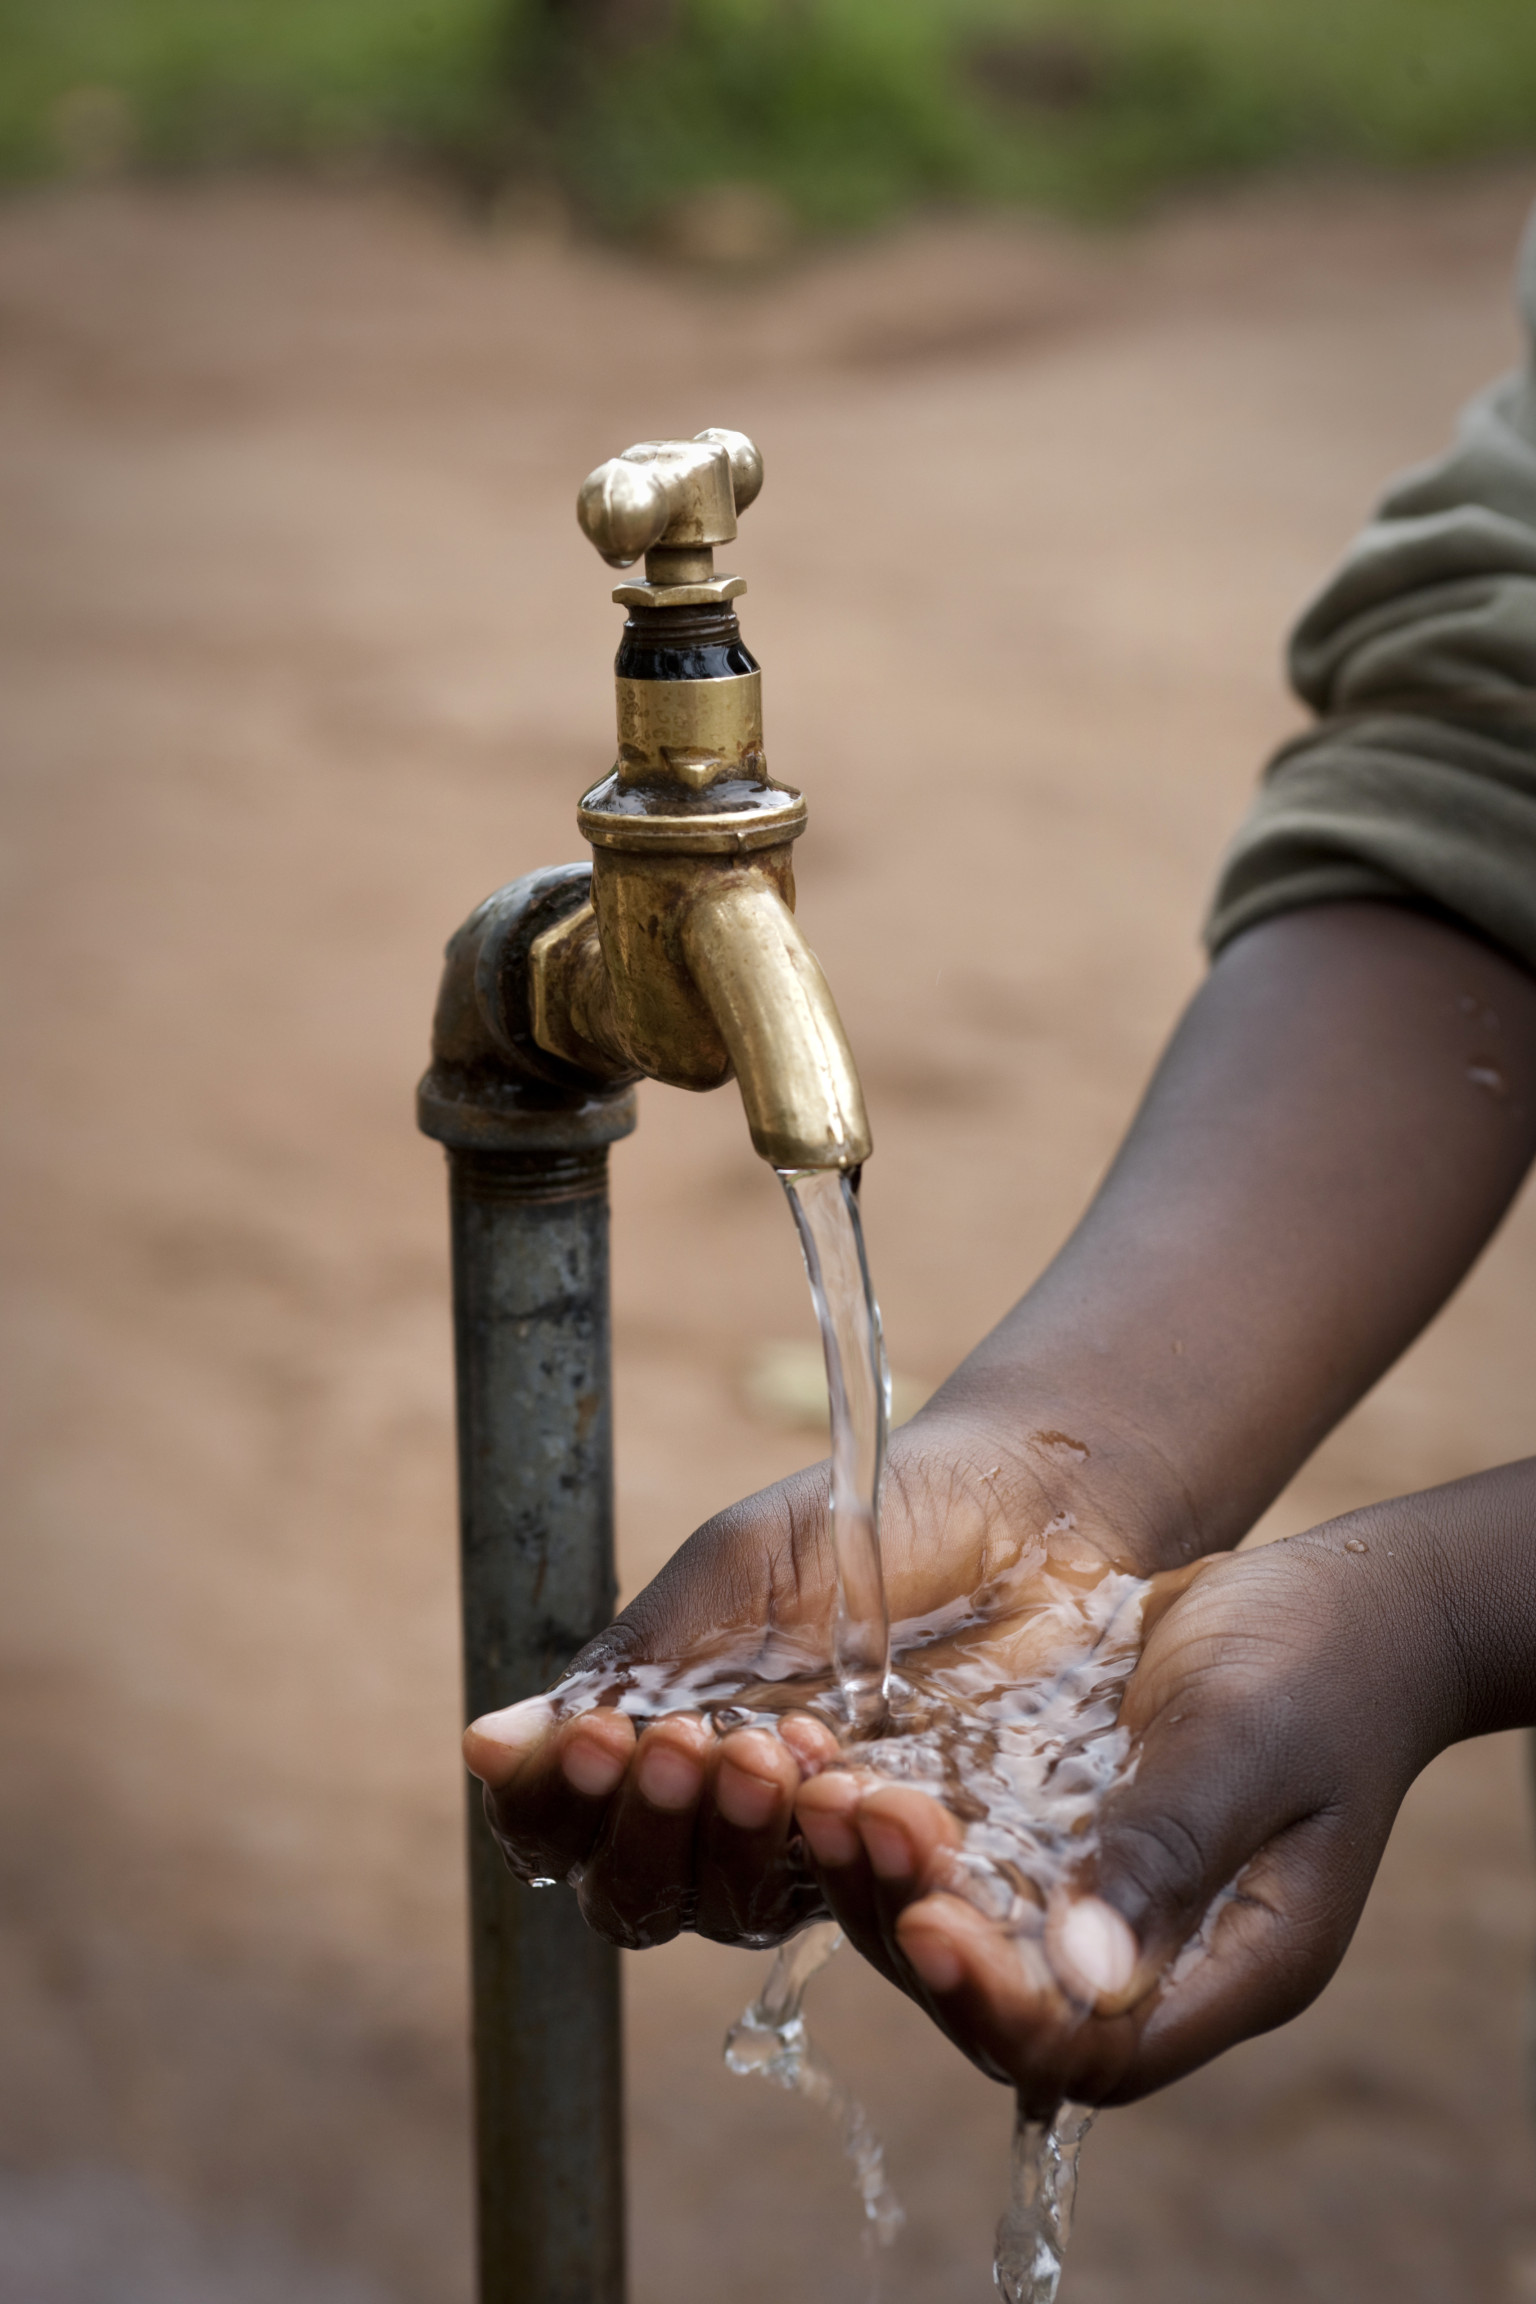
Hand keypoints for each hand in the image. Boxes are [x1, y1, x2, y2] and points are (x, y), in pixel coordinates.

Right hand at [462, 1400, 1179, 1950]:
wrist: (1014, 1511)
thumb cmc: (854, 1535)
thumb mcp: (732, 1579)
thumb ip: (629, 1671)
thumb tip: (486, 1746)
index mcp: (652, 1750)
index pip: (562, 1829)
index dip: (558, 1805)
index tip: (591, 1738)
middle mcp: (720, 1824)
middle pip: (636, 1897)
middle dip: (649, 1825)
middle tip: (694, 1745)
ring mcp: (814, 1855)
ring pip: (733, 1914)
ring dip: (740, 1843)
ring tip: (777, 1752)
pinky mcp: (916, 1873)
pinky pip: (868, 1908)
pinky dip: (855, 1861)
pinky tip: (871, 1798)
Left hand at [795, 1515, 1456, 2112]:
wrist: (1337, 1600)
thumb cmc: (1316, 1665)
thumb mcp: (1246, 1742)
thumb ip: (1168, 1850)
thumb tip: (1082, 1976)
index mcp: (1228, 1965)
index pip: (1092, 2051)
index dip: (1000, 2008)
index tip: (929, 1923)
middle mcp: (1149, 1956)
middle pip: (1003, 2002)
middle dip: (910, 1923)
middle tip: (848, 1823)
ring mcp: (1093, 1896)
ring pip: (962, 1927)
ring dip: (879, 1870)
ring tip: (818, 1787)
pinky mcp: (1050, 1833)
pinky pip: (955, 1853)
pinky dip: (889, 1815)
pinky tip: (829, 1755)